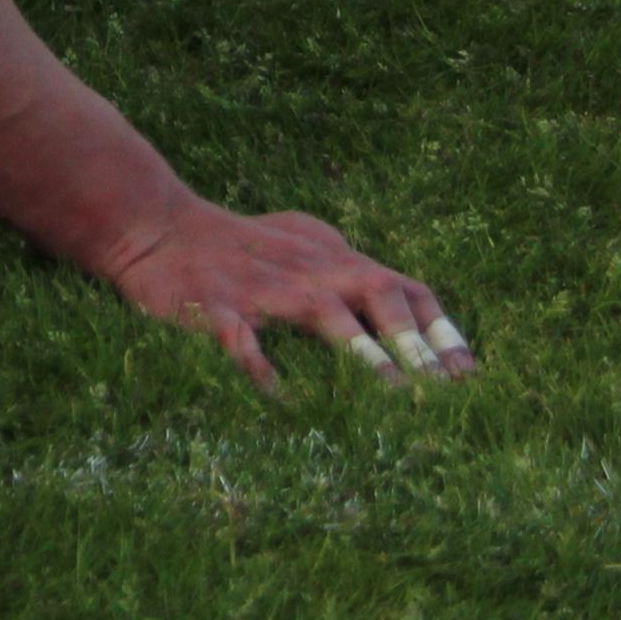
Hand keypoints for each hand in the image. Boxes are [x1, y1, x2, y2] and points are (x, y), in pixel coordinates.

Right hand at [96, 197, 476, 393]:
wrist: (151, 225)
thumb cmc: (232, 242)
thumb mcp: (298, 241)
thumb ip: (344, 265)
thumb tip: (400, 298)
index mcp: (331, 258)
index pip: (405, 288)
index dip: (441, 331)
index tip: (468, 376)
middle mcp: (307, 268)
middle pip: (378, 292)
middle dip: (416, 341)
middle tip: (444, 391)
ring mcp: (261, 285)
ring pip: (323, 312)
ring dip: (362, 351)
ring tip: (394, 393)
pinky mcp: (212, 302)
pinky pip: (239, 335)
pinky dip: (259, 362)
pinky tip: (277, 395)